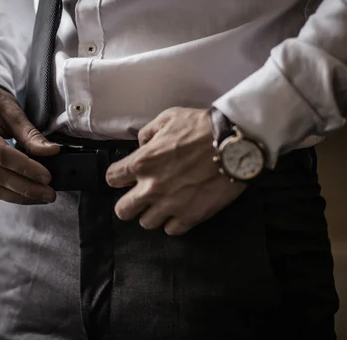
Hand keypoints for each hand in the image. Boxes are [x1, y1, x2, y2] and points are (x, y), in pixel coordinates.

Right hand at [0, 84, 59, 203]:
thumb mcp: (12, 110)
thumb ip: (30, 134)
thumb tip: (52, 152)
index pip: (1, 155)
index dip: (26, 168)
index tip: (47, 177)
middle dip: (26, 188)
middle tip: (49, 194)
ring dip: (18, 196)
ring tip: (41, 197)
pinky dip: (8, 193)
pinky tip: (26, 195)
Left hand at [105, 107, 245, 234]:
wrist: (234, 143)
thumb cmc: (201, 127)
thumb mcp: (167, 118)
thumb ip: (148, 133)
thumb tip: (142, 144)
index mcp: (142, 163)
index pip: (112, 179)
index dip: (117, 177)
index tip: (125, 176)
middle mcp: (151, 188)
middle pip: (123, 210)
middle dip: (128, 203)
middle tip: (139, 196)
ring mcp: (170, 205)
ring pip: (146, 223)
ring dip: (151, 213)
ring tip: (162, 203)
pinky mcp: (191, 216)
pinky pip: (172, 230)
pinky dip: (173, 222)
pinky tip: (179, 210)